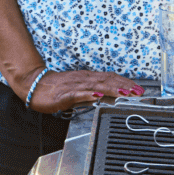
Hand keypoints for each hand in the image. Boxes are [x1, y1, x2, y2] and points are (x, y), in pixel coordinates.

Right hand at [22, 68, 144, 113]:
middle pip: (108, 81)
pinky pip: (77, 94)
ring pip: (96, 86)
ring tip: (125, 93)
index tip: (139, 89)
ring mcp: (74, 86)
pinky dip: (88, 94)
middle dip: (124, 86)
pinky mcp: (64, 94)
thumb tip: (110, 95)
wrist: (34, 85)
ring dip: (112, 89)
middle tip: (138, 92)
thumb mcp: (79, 89)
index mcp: (88, 78)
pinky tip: (97, 96)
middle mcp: (84, 79)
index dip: (126, 83)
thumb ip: (94, 91)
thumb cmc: (57, 88)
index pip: (111, 78)